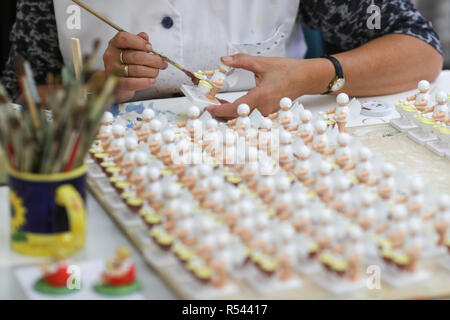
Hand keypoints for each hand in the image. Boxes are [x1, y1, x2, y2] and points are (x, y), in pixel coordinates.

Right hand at [103, 32, 167, 102]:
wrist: (117, 83)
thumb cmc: (126, 63)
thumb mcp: (130, 50)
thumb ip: (137, 41)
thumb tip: (144, 36)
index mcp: (115, 44)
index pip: (124, 38)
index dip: (139, 42)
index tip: (150, 48)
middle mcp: (111, 56)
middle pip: (135, 56)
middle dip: (153, 60)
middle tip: (162, 63)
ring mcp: (113, 70)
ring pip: (137, 70)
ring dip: (152, 71)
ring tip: (157, 71)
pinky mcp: (117, 84)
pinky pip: (132, 83)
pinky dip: (145, 82)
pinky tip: (152, 81)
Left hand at [206, 54, 332, 118]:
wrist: (306, 78)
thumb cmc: (288, 71)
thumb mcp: (263, 63)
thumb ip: (242, 61)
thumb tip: (224, 60)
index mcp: (261, 96)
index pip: (236, 109)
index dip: (220, 111)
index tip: (209, 109)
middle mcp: (264, 109)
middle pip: (237, 118)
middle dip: (221, 114)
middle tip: (209, 107)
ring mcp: (267, 113)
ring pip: (243, 119)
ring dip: (229, 114)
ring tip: (218, 105)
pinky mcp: (268, 114)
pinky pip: (250, 117)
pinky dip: (238, 114)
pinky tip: (232, 106)